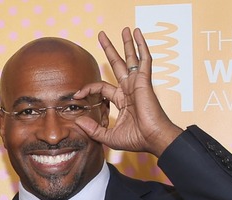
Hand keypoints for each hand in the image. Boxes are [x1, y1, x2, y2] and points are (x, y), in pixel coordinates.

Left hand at [74, 28, 182, 156]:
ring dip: (127, 43)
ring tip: (124, 28)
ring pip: (131, 58)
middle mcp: (129, 89)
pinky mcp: (144, 81)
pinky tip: (138, 34)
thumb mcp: (109, 136)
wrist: (153, 139)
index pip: (101, 87)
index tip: (77, 95)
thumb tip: (78, 122)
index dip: (88, 88)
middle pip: (117, 64)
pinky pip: (144, 60)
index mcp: (122, 100)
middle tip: (102, 35)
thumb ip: (93, 129)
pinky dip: (141, 46)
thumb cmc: (137, 139)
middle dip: (110, 49)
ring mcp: (137, 83)